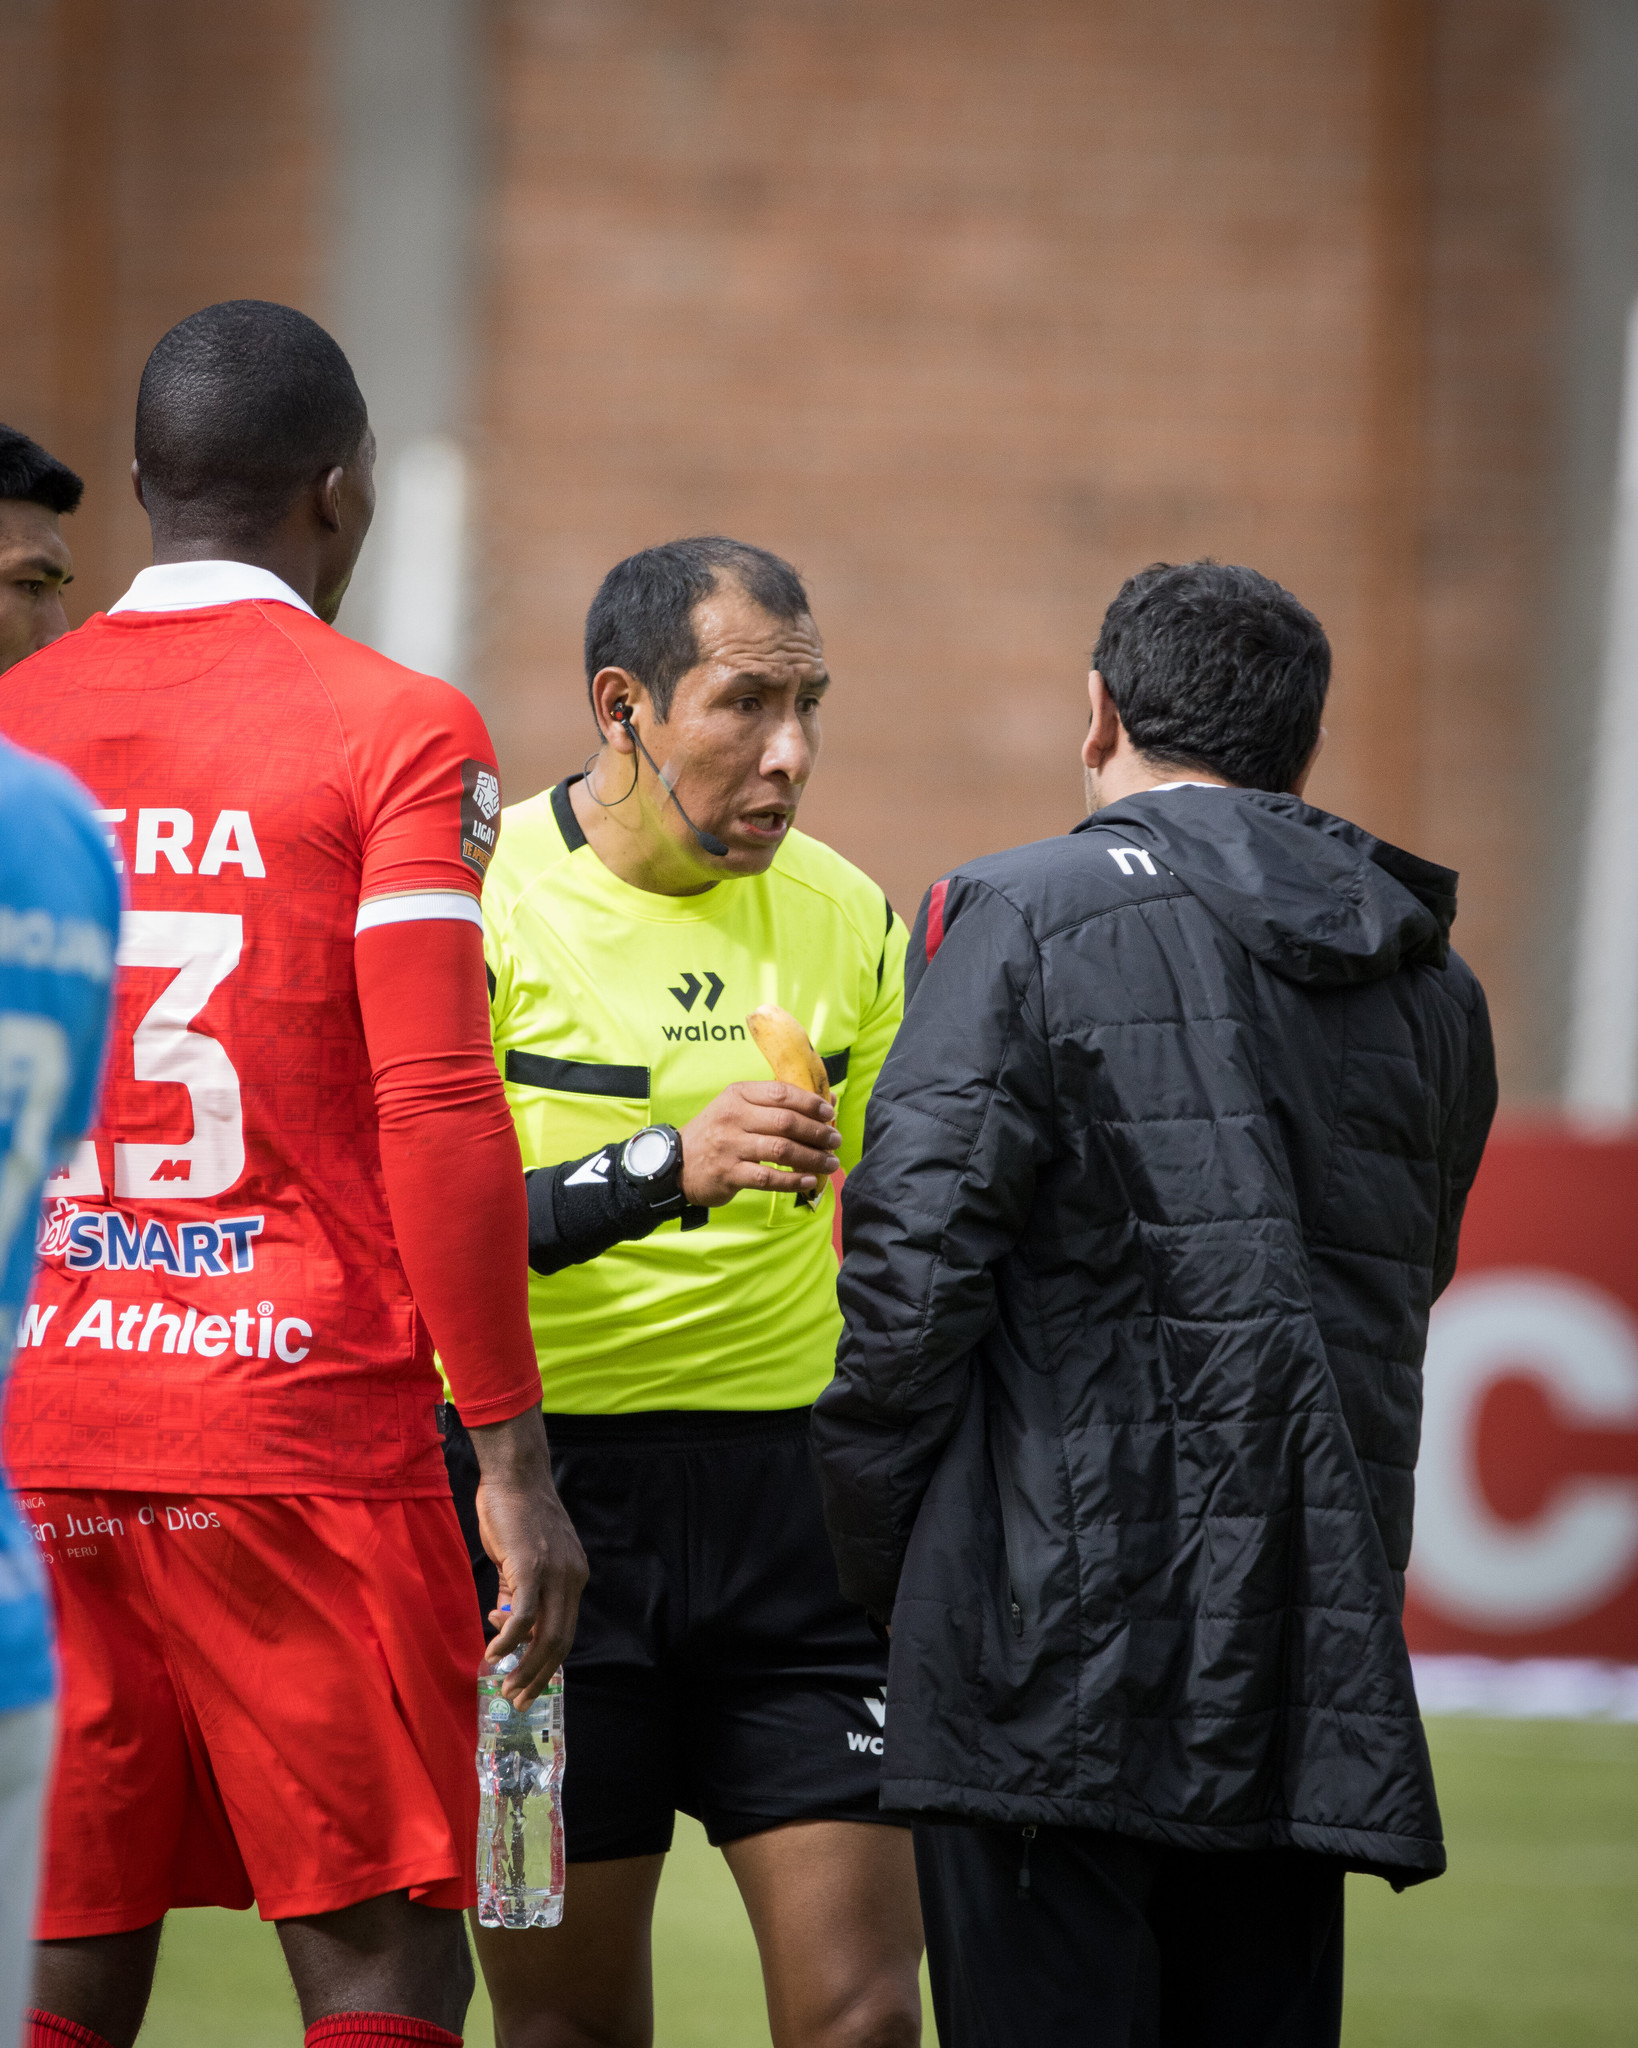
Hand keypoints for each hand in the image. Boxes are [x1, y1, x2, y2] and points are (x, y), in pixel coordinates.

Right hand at [468, 1407, 587, 1703]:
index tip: (531, 1685)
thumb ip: (517, 1591)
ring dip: (526, 1666)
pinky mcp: (530, 1566)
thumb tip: (504, 1625)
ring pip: (546, 1634)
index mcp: (574, 1576)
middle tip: (518, 1699)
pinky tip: (494, 1653)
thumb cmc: (514, 1513)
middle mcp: (571, 1578)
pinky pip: (522, 1614)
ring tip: (506, 1687)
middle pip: (561, 1640)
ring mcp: (554, 1573)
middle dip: (539, 1675)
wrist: (514, 1475)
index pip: (565, 1630)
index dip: (548, 1662)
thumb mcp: (523, 1558)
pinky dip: (509, 1639)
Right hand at [680, 1081, 840, 1205]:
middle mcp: (733, 1117)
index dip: (810, 1102)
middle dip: (817, 1132)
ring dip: (812, 1157)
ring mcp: (730, 1146)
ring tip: (829, 1162)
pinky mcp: (729, 1173)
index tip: (829, 1113)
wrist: (677, 1163)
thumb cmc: (717, 1133)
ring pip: (781, 1150)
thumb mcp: (740, 1108)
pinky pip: (768, 1177)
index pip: (781, 1093)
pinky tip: (809, 1180)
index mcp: (738, 1095)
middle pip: (786, 1122)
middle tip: (835, 1141)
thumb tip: (828, 1102)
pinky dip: (792, 1180)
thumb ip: (779, 1104)